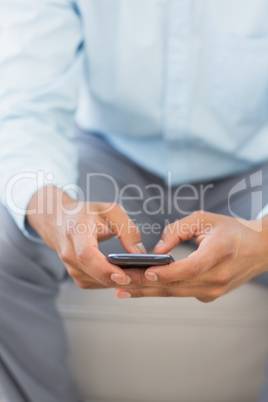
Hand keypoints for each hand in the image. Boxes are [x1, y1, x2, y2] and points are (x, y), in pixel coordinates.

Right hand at [27, 186, 145, 288]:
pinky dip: (111, 281)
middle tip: (142, 277)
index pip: (86, 255)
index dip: (104, 268)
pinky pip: (97, 283)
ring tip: (138, 275)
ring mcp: (70, 267)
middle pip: (94, 273)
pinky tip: (125, 274)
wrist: (58, 220)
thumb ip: (127, 229)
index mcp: (76, 233)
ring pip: (97, 281)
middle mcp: (69, 253)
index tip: (122, 275)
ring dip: (118, 282)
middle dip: (119, 278)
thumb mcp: (109, 210)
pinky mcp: (76, 275)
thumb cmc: (86, 213)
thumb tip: (139, 253)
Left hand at [115, 211, 267, 301]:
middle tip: (119, 282)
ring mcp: (215, 290)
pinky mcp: (210, 295)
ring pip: (175, 293)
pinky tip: (142, 288)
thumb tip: (157, 249)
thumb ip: (178, 230)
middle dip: (145, 284)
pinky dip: (161, 290)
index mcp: (221, 252)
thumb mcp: (205, 219)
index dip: (168, 272)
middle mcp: (218, 276)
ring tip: (123, 289)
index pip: (191, 268)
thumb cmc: (232, 230)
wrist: (260, 250)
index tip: (147, 272)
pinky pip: (181, 293)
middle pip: (177, 285)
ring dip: (147, 292)